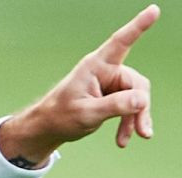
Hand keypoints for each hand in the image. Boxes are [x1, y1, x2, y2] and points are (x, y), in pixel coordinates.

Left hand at [0, 4, 159, 166]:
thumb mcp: (86, 113)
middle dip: (140, 108)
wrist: (48, 128)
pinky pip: (130, 107)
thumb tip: (143, 100)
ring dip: (135, 119)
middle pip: (136, 84)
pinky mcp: (112, 96)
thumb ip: (115, 106)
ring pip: (136, 98)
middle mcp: (105, 71)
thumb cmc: (59, 116)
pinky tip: (123, 140)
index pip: (120, 42)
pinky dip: (128, 123)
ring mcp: (110, 84)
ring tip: (131, 138)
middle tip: (143, 132)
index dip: (138, 26)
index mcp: (95, 66)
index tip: (154, 10)